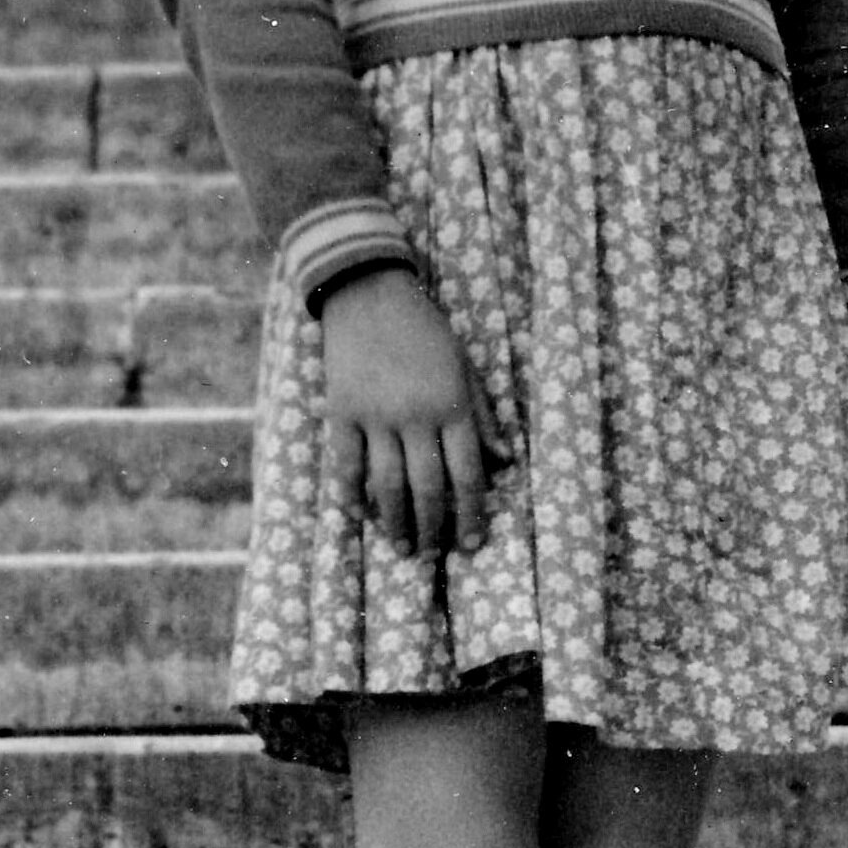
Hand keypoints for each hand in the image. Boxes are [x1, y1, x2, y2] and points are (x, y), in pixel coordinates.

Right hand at [320, 268, 505, 560]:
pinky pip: (346, 464)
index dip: (471, 515)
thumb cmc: (426, 329)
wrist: (368, 291)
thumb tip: (505, 462)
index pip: (467, 474)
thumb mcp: (465, 365)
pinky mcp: (341, 410)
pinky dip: (352, 494)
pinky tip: (361, 514)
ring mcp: (375, 414)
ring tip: (402, 546)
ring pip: (386, 484)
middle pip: (427, 488)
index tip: (471, 544)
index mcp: (452, 405)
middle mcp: (416, 415)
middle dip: (433, 528)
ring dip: (395, 522)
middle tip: (433, 555)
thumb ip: (484, 414)